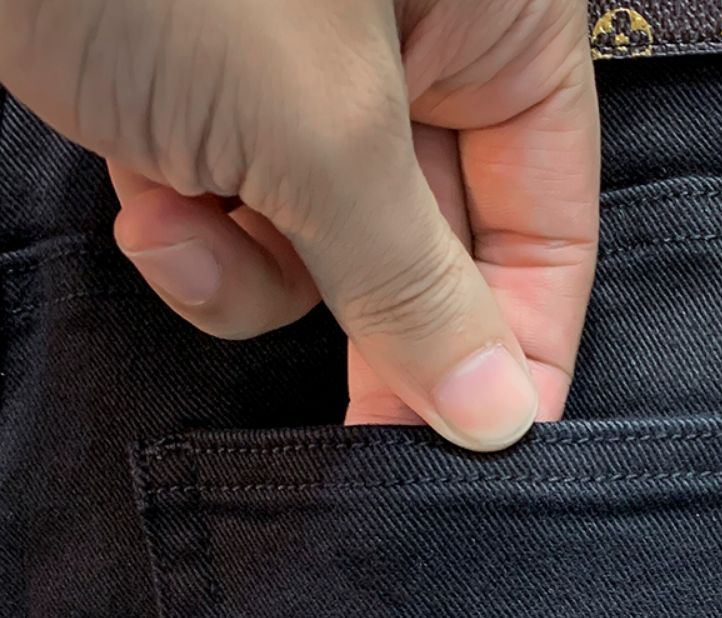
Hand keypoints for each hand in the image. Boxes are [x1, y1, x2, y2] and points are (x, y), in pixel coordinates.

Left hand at [0, 0, 599, 447]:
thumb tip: (497, 415)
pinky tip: (143, 199)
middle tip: (372, 441)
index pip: (551, 219)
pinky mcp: (210, 103)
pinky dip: (191, 237)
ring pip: (330, 252)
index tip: (493, 444)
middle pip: (441, 250)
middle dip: (379, 329)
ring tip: (188, 230)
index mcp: (497, 27)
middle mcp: (417, 51)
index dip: (530, 341)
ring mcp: (309, 80)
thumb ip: (417, 288)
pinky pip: (242, 222)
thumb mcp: (319, 132)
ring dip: (259, 275)